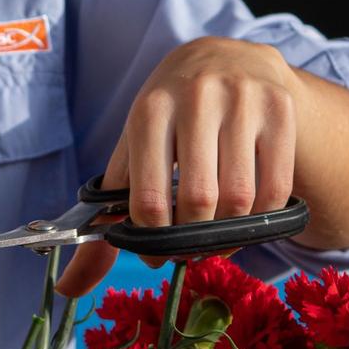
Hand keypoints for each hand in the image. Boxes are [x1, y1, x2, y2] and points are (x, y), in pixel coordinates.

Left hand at [55, 37, 296, 297]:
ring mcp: (243, 99)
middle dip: (192, 238)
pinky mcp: (281, 109)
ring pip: (240, 199)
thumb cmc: (172, 118)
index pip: (148, 200)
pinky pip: (276, 188)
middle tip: (189, 245)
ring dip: (228, 232)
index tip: (154, 250)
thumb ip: (104, 218)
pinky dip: (262, 218)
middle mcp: (195, 97)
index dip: (151, 240)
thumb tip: (67, 289)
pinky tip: (246, 214)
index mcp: (149, 109)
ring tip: (216, 230)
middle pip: (198, 202)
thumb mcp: (134, 151)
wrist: (230, 59)